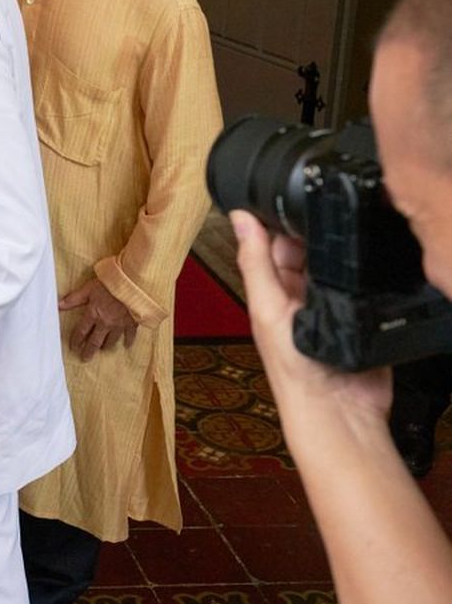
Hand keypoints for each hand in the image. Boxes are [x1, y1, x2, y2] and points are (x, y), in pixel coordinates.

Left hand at [60, 277, 138, 359]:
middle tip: (85, 359)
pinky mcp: (132, 323)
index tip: (73, 347)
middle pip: (95, 341)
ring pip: (111, 341)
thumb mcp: (89, 289)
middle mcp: (105, 323)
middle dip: (89, 351)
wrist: (133, 284)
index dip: (76, 340)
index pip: (81, 331)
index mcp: (93, 314)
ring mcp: (119, 325)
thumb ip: (74, 299)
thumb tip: (58, 305)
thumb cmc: (110, 284)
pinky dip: (128, 341)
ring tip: (102, 350)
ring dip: (106, 346)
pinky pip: (130, 336)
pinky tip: (126, 346)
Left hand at [231, 211, 391, 421]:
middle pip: (306, 249)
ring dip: (337, 251)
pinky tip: (364, 260)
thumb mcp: (268, 310)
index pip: (271, 244)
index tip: (284, 195)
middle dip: (310, 232)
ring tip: (342, 237)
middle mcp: (299, 294)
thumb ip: (256, 264)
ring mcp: (331, 303)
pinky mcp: (359, 312)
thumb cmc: (295, 372)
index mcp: (271, 291)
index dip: (276, 220)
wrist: (341, 409)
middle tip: (320, 214)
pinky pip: (362, 283)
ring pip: (334, 263)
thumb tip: (240, 219)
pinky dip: (363, 271)